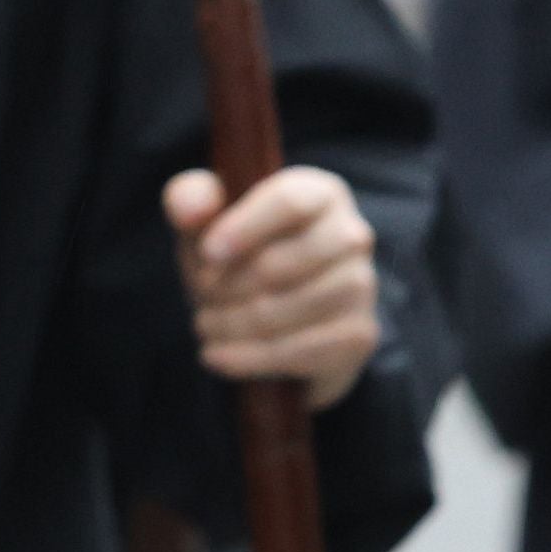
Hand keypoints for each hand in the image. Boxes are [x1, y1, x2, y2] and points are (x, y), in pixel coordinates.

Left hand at [168, 166, 381, 409]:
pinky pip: (302, 350)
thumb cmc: (236, 252)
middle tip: (201, 295)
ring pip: (290, 310)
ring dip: (235, 324)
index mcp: (319, 193)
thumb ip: (189, 199)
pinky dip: (251, 358)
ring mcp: (361, 286)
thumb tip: (189, 208)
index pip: (289, 202)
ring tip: (206, 324)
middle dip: (227, 286)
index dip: (244, 228)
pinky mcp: (358, 334)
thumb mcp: (206, 220)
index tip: (206, 253)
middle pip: (281, 264)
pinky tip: (218, 356)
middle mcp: (351, 234)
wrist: (268, 312)